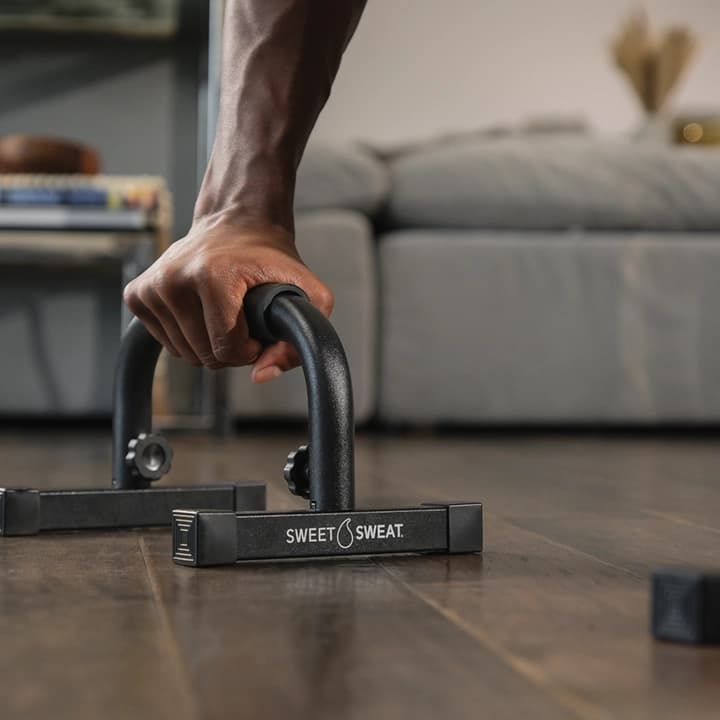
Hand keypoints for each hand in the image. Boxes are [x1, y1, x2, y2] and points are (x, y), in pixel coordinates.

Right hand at [123, 219, 333, 382]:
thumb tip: (260, 375)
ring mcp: (152, 285)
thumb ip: (297, 342)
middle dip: (229, 350)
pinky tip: (201, 312)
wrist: (237, 223)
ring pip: (184, 354)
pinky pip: (165, 343)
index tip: (259, 332)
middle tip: (243, 322)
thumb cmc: (270, 259)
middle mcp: (174, 278)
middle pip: (203, 355)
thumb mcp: (307, 295)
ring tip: (225, 314)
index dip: (250, 351)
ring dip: (209, 344)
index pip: (226, 349)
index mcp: (213, 275)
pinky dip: (187, 337)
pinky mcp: (137, 293)